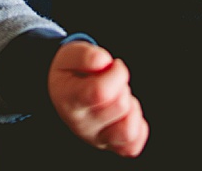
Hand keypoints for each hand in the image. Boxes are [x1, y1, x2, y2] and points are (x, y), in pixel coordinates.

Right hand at [49, 41, 147, 156]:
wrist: (64, 93)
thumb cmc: (70, 73)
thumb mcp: (69, 54)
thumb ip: (85, 54)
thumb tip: (104, 61)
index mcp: (70, 101)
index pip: (100, 92)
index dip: (116, 73)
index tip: (113, 64)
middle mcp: (82, 126)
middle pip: (120, 106)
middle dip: (123, 85)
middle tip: (112, 80)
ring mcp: (97, 140)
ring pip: (128, 131)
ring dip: (132, 108)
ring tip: (119, 97)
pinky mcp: (111, 147)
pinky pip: (133, 147)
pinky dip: (137, 128)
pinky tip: (126, 113)